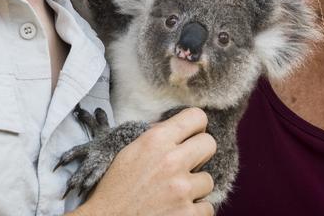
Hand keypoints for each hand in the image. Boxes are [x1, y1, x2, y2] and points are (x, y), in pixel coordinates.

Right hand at [74, 107, 216, 215]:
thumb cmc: (114, 189)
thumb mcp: (129, 152)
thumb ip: (155, 137)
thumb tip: (176, 128)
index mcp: (155, 140)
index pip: (196, 117)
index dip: (196, 127)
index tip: (191, 137)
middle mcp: (171, 161)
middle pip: (209, 144)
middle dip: (200, 155)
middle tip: (186, 166)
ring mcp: (181, 189)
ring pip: (208, 180)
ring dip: (194, 188)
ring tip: (174, 194)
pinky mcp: (188, 214)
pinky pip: (207, 207)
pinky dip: (194, 211)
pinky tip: (176, 210)